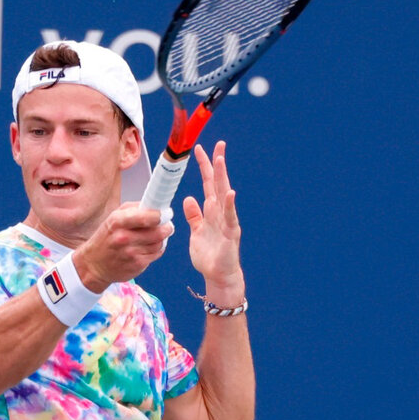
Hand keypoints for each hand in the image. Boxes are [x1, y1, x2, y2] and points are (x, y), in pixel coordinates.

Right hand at [74, 203, 173, 290]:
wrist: (94, 264)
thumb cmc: (106, 238)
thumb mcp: (113, 218)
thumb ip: (133, 209)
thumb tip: (155, 206)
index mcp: (118, 222)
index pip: (146, 217)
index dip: (160, 215)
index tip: (165, 213)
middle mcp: (124, 237)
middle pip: (158, 231)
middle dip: (166, 227)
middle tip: (167, 224)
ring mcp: (131, 253)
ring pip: (159, 243)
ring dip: (162, 238)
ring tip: (156, 235)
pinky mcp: (137, 265)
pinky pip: (156, 253)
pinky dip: (157, 249)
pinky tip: (150, 246)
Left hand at [183, 142, 245, 302]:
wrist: (217, 275)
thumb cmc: (208, 254)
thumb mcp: (196, 231)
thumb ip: (194, 215)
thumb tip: (188, 198)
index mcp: (211, 210)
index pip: (208, 183)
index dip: (204, 167)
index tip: (200, 150)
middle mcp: (220, 212)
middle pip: (217, 183)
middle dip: (217, 164)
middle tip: (218, 144)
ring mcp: (226, 221)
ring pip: (223, 194)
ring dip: (222, 177)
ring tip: (220, 159)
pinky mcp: (230, 233)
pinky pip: (229, 216)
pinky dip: (229, 204)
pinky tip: (229, 192)